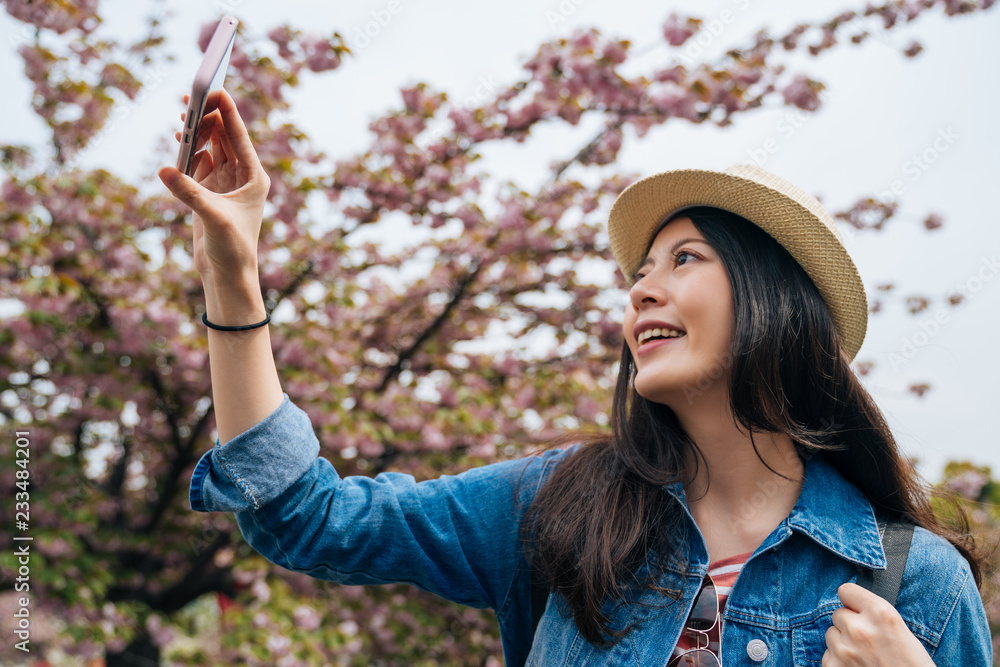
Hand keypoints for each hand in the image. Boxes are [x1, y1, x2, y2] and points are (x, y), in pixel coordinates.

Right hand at [158, 88, 270, 285]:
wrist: (227, 274)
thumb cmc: (233, 248)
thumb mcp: (213, 217)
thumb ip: (189, 192)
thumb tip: (164, 170)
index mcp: (254, 177)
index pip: (239, 137)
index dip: (228, 112)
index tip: (215, 89)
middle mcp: (241, 176)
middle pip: (223, 136)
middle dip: (208, 116)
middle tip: (189, 98)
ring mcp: (223, 182)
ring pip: (210, 146)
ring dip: (196, 131)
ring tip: (182, 111)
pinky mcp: (206, 191)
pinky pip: (196, 162)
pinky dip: (187, 149)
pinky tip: (177, 137)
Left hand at [822, 583, 933, 666]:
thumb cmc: (912, 664)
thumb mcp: (901, 630)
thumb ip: (874, 613)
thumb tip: (853, 604)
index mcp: (880, 613)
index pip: (846, 591)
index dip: (853, 602)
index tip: (858, 610)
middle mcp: (859, 628)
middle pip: (838, 614)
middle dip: (849, 625)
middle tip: (868, 641)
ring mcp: (844, 649)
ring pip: (831, 634)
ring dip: (843, 643)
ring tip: (864, 656)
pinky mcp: (834, 666)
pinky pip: (827, 655)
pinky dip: (838, 661)